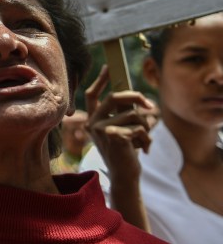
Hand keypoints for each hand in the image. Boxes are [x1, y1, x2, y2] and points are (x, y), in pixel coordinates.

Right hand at [85, 65, 155, 182]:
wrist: (124, 176)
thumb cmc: (124, 152)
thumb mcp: (120, 130)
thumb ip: (122, 114)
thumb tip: (136, 97)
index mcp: (93, 120)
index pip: (92, 95)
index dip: (100, 80)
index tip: (109, 67)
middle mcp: (92, 123)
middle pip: (116, 97)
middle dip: (137, 97)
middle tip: (151, 106)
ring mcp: (101, 130)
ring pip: (133, 114)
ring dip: (146, 127)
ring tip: (144, 141)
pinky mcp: (113, 137)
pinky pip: (138, 127)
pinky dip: (147, 138)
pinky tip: (144, 149)